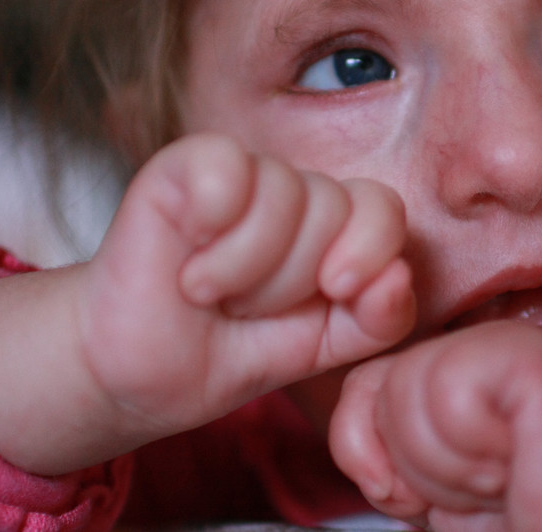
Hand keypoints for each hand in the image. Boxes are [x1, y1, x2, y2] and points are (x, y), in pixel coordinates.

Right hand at [82, 134, 415, 430]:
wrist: (142, 378)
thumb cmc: (230, 353)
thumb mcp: (323, 350)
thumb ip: (377, 320)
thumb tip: (399, 276)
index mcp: (334, 228)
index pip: (381, 207)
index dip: (370, 250)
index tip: (336, 291)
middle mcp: (293, 192)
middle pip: (333, 208)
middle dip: (290, 282)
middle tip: (244, 307)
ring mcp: (240, 173)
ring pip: (284, 192)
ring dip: (243, 268)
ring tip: (207, 291)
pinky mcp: (184, 165)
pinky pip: (227, 164)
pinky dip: (212, 216)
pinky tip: (186, 247)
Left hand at [330, 322, 541, 531]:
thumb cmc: (529, 513)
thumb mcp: (428, 495)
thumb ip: (378, 457)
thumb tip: (363, 460)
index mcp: (435, 389)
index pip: (358, 396)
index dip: (370, 457)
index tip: (424, 500)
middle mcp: (460, 358)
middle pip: (373, 394)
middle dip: (418, 469)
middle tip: (485, 483)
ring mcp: (492, 348)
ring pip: (403, 393)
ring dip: (453, 467)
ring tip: (507, 470)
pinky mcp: (520, 350)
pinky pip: (449, 392)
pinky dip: (478, 445)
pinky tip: (520, 451)